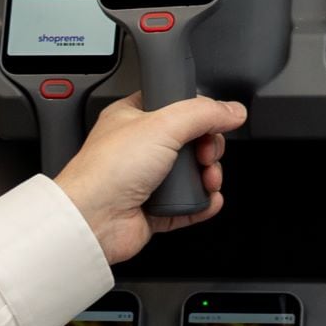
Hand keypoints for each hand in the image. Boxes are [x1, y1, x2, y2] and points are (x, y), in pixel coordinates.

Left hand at [54, 93, 247, 263]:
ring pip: (193, 174)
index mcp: (134, 118)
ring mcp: (147, 180)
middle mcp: (140, 148)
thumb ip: (203, 113)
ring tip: (208, 180)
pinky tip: (209, 200)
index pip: (177, 106)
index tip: (213, 121)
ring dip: (209, 177)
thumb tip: (233, 111)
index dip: (199, 113)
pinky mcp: (154, 209)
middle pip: (191, 141)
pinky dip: (203, 203)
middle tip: (206, 154)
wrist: (93, 219)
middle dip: (208, 149)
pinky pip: (189, 205)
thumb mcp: (163, 124)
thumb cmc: (107, 170)